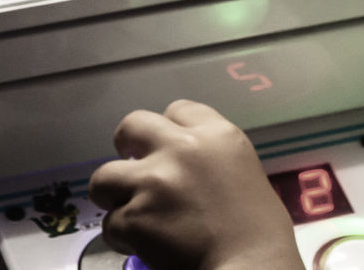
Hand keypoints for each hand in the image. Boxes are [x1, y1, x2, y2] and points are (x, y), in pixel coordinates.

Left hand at [89, 100, 303, 269]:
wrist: (253, 264)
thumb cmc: (258, 229)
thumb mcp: (243, 169)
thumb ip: (210, 156)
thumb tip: (182, 163)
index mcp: (217, 134)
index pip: (177, 109)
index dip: (166, 129)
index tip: (165, 147)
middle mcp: (182, 148)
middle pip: (132, 125)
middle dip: (126, 145)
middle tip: (133, 169)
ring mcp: (155, 181)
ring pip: (104, 176)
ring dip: (113, 194)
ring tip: (130, 211)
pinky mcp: (135, 216)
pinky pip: (111, 223)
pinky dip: (123, 236)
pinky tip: (144, 245)